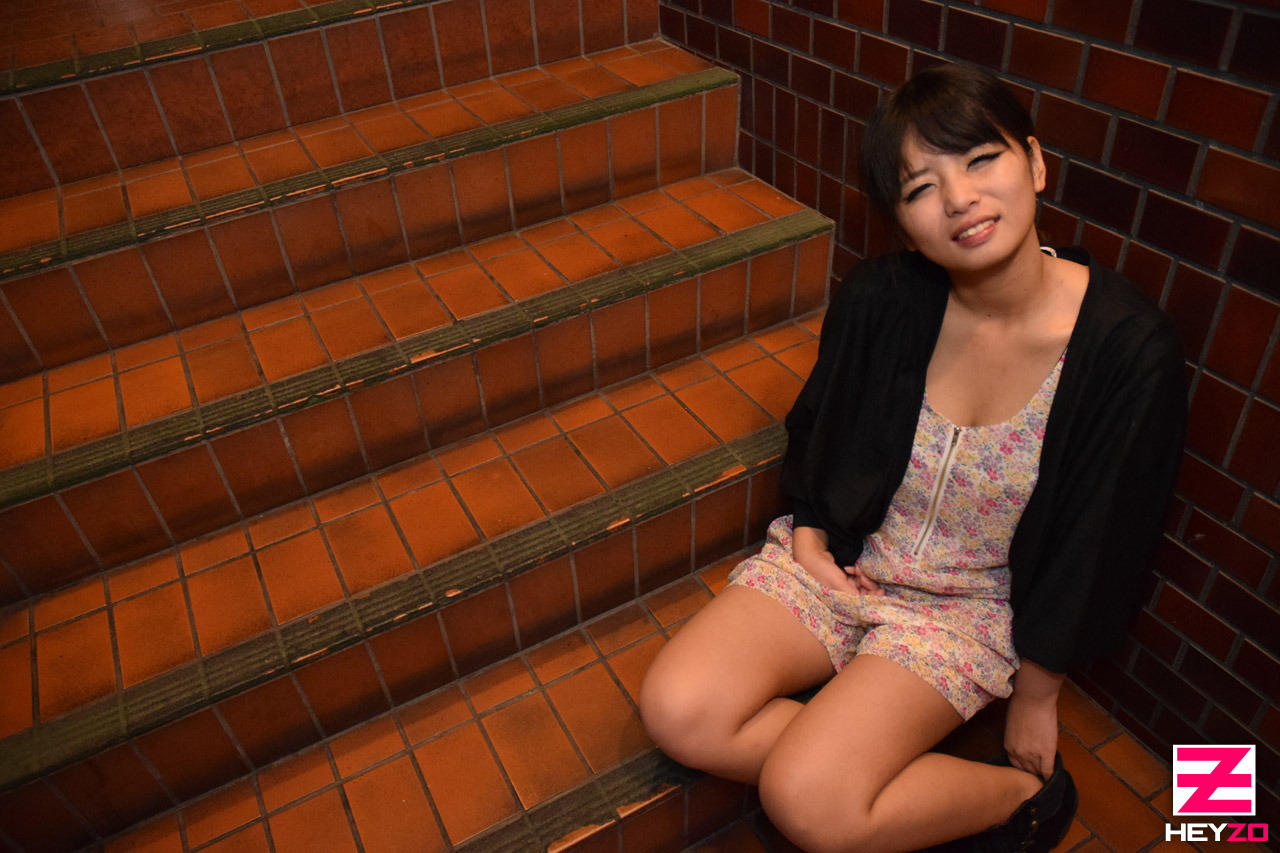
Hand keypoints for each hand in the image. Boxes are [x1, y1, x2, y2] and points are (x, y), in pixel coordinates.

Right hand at [792, 526, 882, 594]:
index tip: (882, 590)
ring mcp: (845, 586)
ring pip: (862, 584)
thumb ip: (853, 594)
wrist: (813, 556)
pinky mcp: (844, 578)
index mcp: (842, 600)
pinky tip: (849, 568)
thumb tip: (869, 602)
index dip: (873, 597)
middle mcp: (845, 595)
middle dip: (867, 584)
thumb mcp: (839, 584)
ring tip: (856, 569)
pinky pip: (857, 577)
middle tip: (863, 575)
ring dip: (862, 576)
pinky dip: (856, 571)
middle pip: (864, 593)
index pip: (862, 603)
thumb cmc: (822, 572)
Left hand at [1004, 661, 1064, 779]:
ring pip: (1037, 772)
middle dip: (1033, 772)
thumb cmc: (1022, 705)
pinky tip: (1054, 779)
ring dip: (1042, 775)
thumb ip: (1018, 738)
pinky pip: (1048, 771)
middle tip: (1040, 775)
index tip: (1031, 769)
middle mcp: (1018, 754)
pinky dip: (1051, 777)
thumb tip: (1026, 743)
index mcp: (1009, 746)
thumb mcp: (1013, 726)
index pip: (1016, 764)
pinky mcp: (1045, 753)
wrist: (1032, 699)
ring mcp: (1031, 755)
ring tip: (1048, 779)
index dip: (1024, 767)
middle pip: (1026, 770)